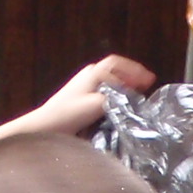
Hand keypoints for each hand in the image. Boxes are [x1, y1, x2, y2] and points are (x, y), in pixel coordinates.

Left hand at [0, 55, 155, 143]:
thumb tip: (133, 100)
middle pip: (113, 71)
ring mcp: (82, 89)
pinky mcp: (79, 102)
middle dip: (130, 77)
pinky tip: (118, 109)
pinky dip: (114, 97)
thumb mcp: (97, 105)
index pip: (117, 63)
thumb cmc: (66, 116)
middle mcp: (87, 77)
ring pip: (108, 82)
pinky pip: (102, 93)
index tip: (149, 80)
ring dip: (122, 87)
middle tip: (145, 87)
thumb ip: (117, 99)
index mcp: (93, 74)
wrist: (43, 128)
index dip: (135, 70)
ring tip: (135, 97)